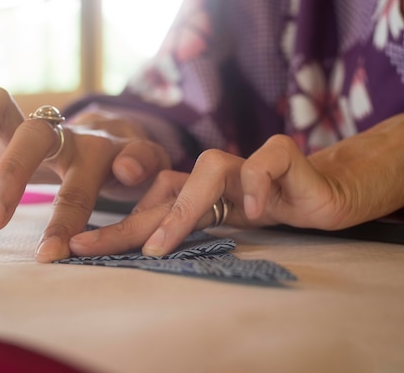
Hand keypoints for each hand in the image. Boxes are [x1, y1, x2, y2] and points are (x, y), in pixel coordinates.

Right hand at [0, 87, 170, 261]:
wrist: (105, 138)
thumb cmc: (121, 162)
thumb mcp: (147, 166)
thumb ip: (145, 165)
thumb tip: (127, 170)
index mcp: (94, 151)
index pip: (79, 185)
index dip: (64, 221)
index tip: (47, 256)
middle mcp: (57, 132)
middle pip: (33, 136)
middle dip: (12, 176)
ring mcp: (25, 122)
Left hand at [70, 109, 403, 255]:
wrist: (326, 192)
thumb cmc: (270, 207)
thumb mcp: (222, 226)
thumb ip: (185, 228)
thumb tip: (137, 247)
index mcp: (197, 189)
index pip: (149, 206)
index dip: (115, 226)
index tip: (77, 249)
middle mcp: (214, 173)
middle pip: (164, 189)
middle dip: (127, 221)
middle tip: (91, 247)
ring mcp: (247, 162)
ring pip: (209, 167)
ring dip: (184, 209)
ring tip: (162, 247)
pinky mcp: (284, 155)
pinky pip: (265, 163)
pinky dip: (258, 184)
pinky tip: (256, 210)